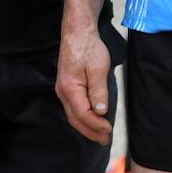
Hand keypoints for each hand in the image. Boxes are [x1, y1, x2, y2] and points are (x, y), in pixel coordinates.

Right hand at [55, 28, 113, 143]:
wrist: (77, 32)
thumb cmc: (88, 48)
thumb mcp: (98, 68)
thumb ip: (98, 90)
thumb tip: (100, 111)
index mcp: (69, 87)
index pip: (83, 114)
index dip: (96, 125)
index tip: (109, 130)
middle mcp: (62, 91)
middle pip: (75, 118)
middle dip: (90, 131)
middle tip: (105, 140)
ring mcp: (62, 89)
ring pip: (73, 114)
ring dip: (86, 127)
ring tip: (100, 134)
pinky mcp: (66, 86)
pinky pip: (73, 108)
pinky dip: (82, 118)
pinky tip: (92, 120)